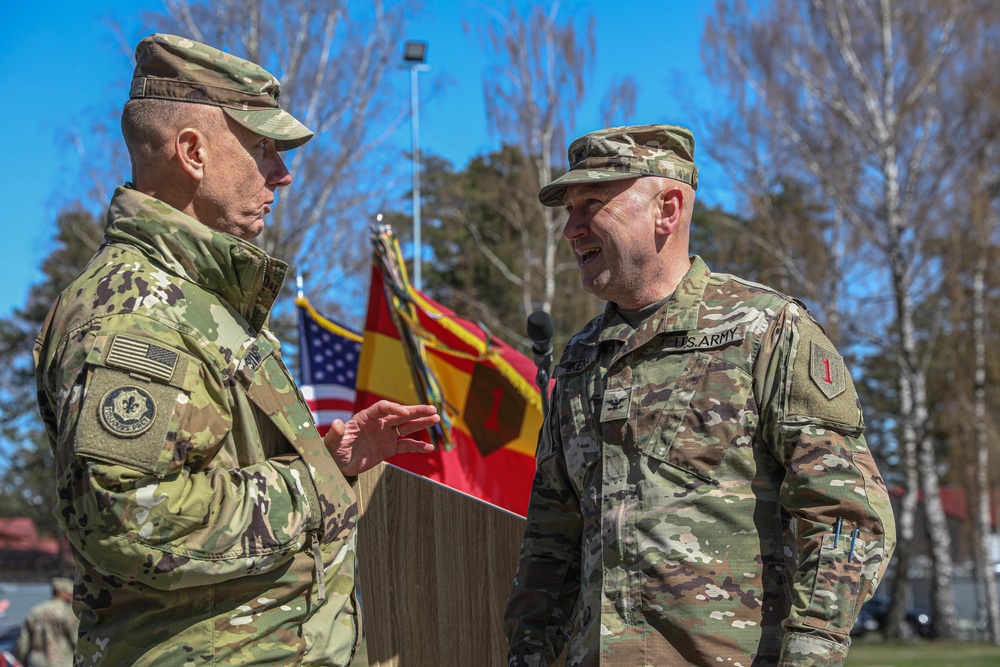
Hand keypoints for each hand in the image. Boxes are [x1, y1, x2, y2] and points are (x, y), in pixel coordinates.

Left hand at [324, 400, 438, 475]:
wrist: (337, 465)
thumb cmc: (332, 451)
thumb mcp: (331, 443)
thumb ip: (336, 433)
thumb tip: (337, 423)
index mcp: (365, 418)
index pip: (382, 408)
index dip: (393, 408)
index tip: (404, 413)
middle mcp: (378, 424)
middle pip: (400, 414)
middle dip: (416, 411)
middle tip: (432, 409)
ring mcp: (385, 436)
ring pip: (406, 427)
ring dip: (421, 423)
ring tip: (436, 419)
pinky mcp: (388, 449)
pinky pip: (405, 445)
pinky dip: (417, 446)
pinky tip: (429, 447)